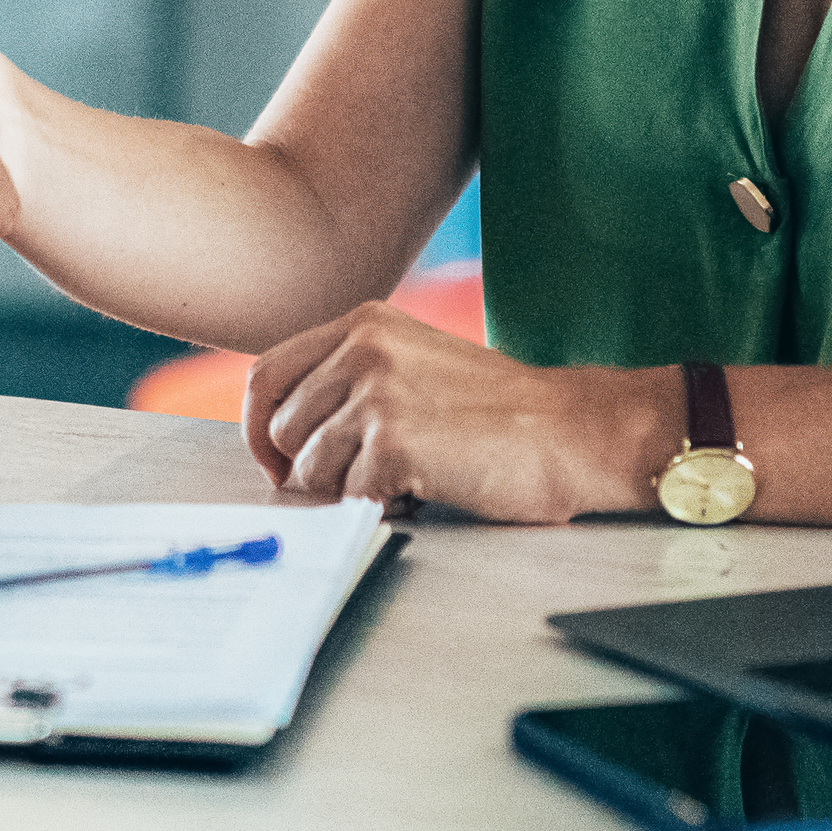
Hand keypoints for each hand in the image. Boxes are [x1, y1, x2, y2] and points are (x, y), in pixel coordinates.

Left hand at [242, 303, 665, 522]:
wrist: (570, 430)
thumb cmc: (499, 410)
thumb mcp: (414, 363)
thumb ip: (350, 378)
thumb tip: (283, 436)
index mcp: (363, 324)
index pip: (267, 374)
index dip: (261, 426)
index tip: (278, 458)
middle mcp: (362, 349)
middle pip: (281, 427)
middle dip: (306, 468)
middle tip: (353, 482)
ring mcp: (376, 395)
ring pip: (310, 467)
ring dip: (349, 489)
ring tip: (403, 479)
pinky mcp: (394, 443)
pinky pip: (351, 496)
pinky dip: (381, 506)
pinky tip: (421, 490)